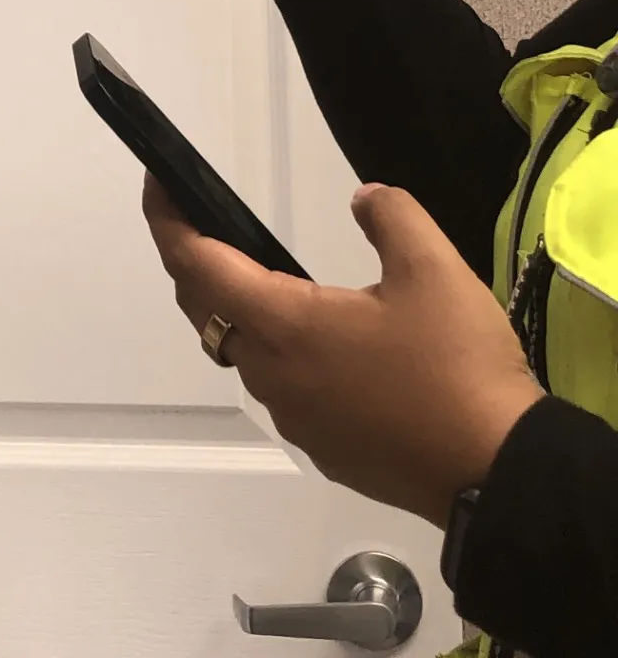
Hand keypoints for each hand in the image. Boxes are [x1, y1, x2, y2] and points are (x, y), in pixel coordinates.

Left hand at [143, 178, 543, 526]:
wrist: (498, 475)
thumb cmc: (457, 369)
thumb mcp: (432, 269)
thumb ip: (390, 217)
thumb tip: (365, 200)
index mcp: (284, 325)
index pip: (197, 265)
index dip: (168, 221)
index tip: (159, 184)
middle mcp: (273, 374)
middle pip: (206, 309)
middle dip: (194, 260)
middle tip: (205, 218)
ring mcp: (296, 419)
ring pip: (242, 351)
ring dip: (237, 309)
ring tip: (263, 271)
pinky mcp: (324, 449)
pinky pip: (280, 387)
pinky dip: (277, 350)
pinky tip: (321, 338)